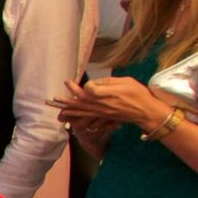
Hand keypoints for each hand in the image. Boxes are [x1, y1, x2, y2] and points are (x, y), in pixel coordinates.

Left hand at [47, 76, 177, 134]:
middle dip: (64, 99)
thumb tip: (91, 84)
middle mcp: (100, 105)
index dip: (77, 87)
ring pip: (79, 110)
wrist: (146, 111)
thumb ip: (107, 83)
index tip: (70, 81)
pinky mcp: (103, 116)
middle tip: (50, 98)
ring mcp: (100, 112)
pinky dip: (74, 115)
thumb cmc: (138, 94)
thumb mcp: (125, 83)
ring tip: (53, 105)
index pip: (85, 91)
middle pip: (78, 102)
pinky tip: (66, 115)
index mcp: (105, 95)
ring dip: (65, 107)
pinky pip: (85, 116)